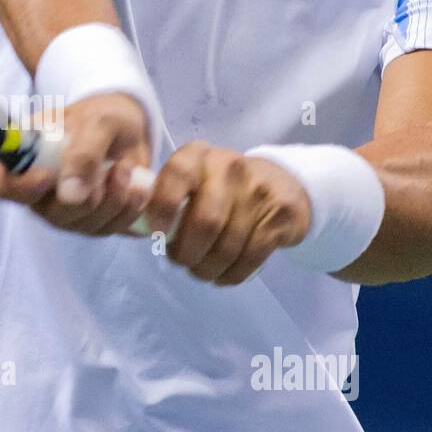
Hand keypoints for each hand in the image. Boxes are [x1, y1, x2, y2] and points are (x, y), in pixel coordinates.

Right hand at [0, 93, 151, 236]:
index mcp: (25, 160)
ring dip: (115, 199)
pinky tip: (138, 186)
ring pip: (84, 225)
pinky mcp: (93, 222)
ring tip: (127, 168)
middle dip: (89, 195)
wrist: (128, 127)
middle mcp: (39, 192)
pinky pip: (109, 229)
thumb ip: (83, 153)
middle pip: (51, 215)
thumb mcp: (97, 122)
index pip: (1, 187)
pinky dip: (129, 209)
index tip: (47, 176)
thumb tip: (70, 195)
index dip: (19, 188)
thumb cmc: (102, 117)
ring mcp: (65, 211)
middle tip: (113, 166)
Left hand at [141, 143, 312, 284]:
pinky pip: (250, 257)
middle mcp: (229, 168)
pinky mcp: (280, 216)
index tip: (159, 234)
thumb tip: (150, 234)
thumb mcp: (195, 180)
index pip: (177, 175)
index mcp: (198, 156)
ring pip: (227, 247)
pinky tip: (224, 276)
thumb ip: (170, 200)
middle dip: (187, 253)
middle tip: (182, 262)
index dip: (163, 207)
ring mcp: (258, 191)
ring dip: (208, 269)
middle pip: (205, 223)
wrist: (281, 183)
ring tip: (201, 271)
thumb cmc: (222, 188)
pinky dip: (231, 275)